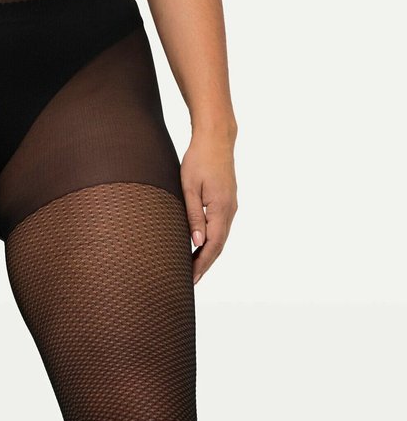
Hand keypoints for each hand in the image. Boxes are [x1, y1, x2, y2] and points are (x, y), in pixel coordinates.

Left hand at [180, 129, 237, 284]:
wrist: (216, 138)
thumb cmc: (199, 160)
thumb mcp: (189, 188)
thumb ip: (194, 215)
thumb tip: (197, 242)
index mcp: (222, 208)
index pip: (213, 245)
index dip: (202, 263)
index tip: (191, 278)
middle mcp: (230, 210)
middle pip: (219, 245)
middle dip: (205, 265)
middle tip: (190, 281)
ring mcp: (231, 206)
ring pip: (221, 238)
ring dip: (208, 255)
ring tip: (193, 269)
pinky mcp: (228, 202)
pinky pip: (221, 228)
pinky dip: (212, 242)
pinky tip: (201, 248)